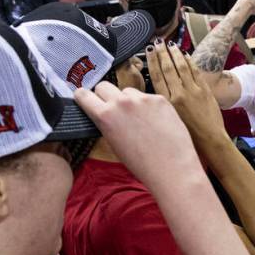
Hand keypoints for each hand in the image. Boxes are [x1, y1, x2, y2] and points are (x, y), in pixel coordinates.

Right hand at [74, 81, 196, 189]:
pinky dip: (149, 106)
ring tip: (139, 120)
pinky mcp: (160, 99)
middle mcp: (122, 102)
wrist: (171, 168)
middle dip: (106, 96)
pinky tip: (155, 122)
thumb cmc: (142, 164)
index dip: (84, 97)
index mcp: (105, 115)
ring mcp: (142, 98)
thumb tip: (105, 113)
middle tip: (114, 109)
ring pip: (127, 91)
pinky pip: (147, 97)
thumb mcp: (113, 144)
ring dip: (129, 100)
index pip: (83, 94)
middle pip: (104, 86)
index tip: (86, 99)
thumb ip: (106, 123)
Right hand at [148, 41, 225, 147]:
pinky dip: (189, 61)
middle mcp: (178, 95)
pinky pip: (195, 71)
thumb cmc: (187, 136)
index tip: (148, 51)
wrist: (209, 141)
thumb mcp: (167, 120)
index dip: (152, 61)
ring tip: (170, 45)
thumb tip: (155, 90)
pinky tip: (185, 55)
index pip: (156, 76)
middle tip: (157, 42)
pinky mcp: (205, 90)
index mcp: (167, 103)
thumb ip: (161, 104)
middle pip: (167, 69)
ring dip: (175, 54)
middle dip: (162, 53)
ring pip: (181, 67)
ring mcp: (193, 91)